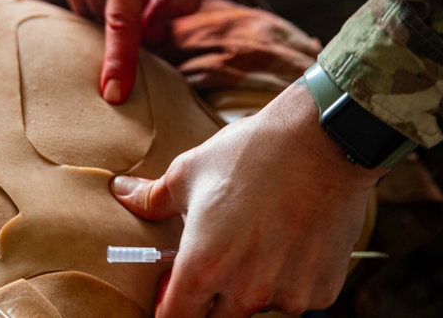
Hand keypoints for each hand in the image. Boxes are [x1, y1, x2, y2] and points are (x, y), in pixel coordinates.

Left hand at [110, 82, 386, 316]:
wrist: (322, 141)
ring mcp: (287, 294)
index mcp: (203, 267)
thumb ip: (152, 198)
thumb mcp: (190, 171)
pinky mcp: (322, 290)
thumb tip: (120, 192)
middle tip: (222, 256)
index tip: (172, 293)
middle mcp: (245, 292)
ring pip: (260, 305)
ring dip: (254, 284)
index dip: (169, 306)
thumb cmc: (251, 153)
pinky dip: (291, 276)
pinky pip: (297, 295)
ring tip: (261, 236)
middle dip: (213, 297)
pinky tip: (292, 237)